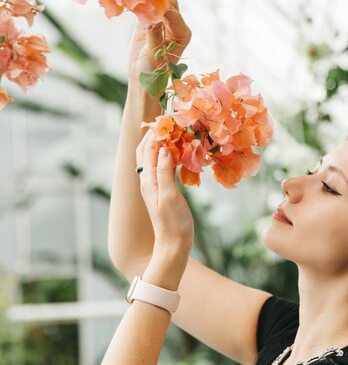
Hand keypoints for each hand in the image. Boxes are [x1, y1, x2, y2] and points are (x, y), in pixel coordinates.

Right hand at [127, 0, 191, 86]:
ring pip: (156, 1)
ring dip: (147, 0)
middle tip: (142, 0)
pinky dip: (138, 2)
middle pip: (168, 2)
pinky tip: (129, 2)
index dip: (160, 6)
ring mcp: (162, 21)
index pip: (173, 13)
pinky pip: (144, 6)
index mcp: (182, 33)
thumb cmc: (153, 72)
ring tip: (135, 0)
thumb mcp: (154, 54)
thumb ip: (155, 34)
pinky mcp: (149, 19)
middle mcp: (175, 25)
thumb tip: (155, 16)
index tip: (148, 4)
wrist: (142, 78)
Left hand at [136, 130, 193, 257]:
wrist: (174, 245)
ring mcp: (156, 186)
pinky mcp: (164, 191)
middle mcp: (148, 180)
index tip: (168, 119)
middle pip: (147, 151)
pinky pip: (165, 168)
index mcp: (147, 180)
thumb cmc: (173, 222)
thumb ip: (164, 172)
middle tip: (172, 123)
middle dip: (157, 136)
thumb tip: (164, 148)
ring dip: (165, 145)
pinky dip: (172, 157)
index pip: (147, 149)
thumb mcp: (169, 195)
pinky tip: (182, 154)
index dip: (156, 133)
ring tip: (178, 134)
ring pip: (156, 158)